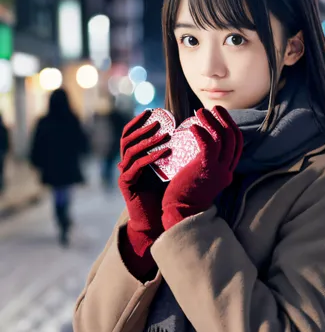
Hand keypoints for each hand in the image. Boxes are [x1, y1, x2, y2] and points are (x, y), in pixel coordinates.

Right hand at [118, 110, 170, 255]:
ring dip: (148, 140)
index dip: (138, 122)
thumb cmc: (166, 194)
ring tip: (165, 134)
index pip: (130, 134)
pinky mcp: (126, 184)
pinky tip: (166, 151)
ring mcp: (124, 174)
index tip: (152, 111)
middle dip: (142, 127)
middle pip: (127, 139)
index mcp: (133, 158)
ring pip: (131, 150)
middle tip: (157, 120)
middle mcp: (125, 164)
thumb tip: (191, 132)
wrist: (158, 220)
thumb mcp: (169, 168)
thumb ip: (172, 152)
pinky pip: (137, 166)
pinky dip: (151, 157)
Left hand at [161, 106, 242, 230]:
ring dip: (212, 121)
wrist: (180, 213)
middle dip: (225, 119)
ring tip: (200, 111)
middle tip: (215, 108)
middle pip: (233, 138)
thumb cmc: (185, 196)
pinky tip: (193, 126)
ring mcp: (218, 171)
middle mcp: (226, 171)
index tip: (220, 116)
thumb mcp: (201, 177)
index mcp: (226, 173)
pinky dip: (202, 132)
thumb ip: (204, 164)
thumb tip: (200, 146)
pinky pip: (209, 145)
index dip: (230, 127)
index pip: (236, 145)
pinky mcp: (206, 169)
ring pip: (222, 139)